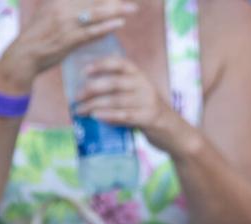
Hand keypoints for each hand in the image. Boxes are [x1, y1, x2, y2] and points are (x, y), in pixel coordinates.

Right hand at [0, 0, 135, 91]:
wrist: (24, 55)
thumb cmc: (39, 35)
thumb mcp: (49, 11)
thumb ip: (65, 5)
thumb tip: (85, 6)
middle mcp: (63, 7)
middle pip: (94, 0)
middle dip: (112, 0)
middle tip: (130, 2)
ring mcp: (66, 24)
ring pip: (96, 14)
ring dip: (116, 10)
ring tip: (132, 9)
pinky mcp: (68, 40)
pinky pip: (91, 32)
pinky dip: (106, 27)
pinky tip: (119, 24)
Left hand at [74, 56, 191, 151]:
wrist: (174, 132)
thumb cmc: (148, 113)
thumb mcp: (137, 95)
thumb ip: (120, 91)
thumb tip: (87, 92)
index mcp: (140, 76)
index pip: (120, 63)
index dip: (101, 64)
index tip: (84, 71)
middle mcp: (144, 85)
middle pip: (114, 83)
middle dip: (92, 89)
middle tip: (76, 97)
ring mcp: (148, 101)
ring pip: (116, 100)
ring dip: (95, 105)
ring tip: (80, 111)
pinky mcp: (149, 118)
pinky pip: (125, 115)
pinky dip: (108, 116)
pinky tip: (96, 117)